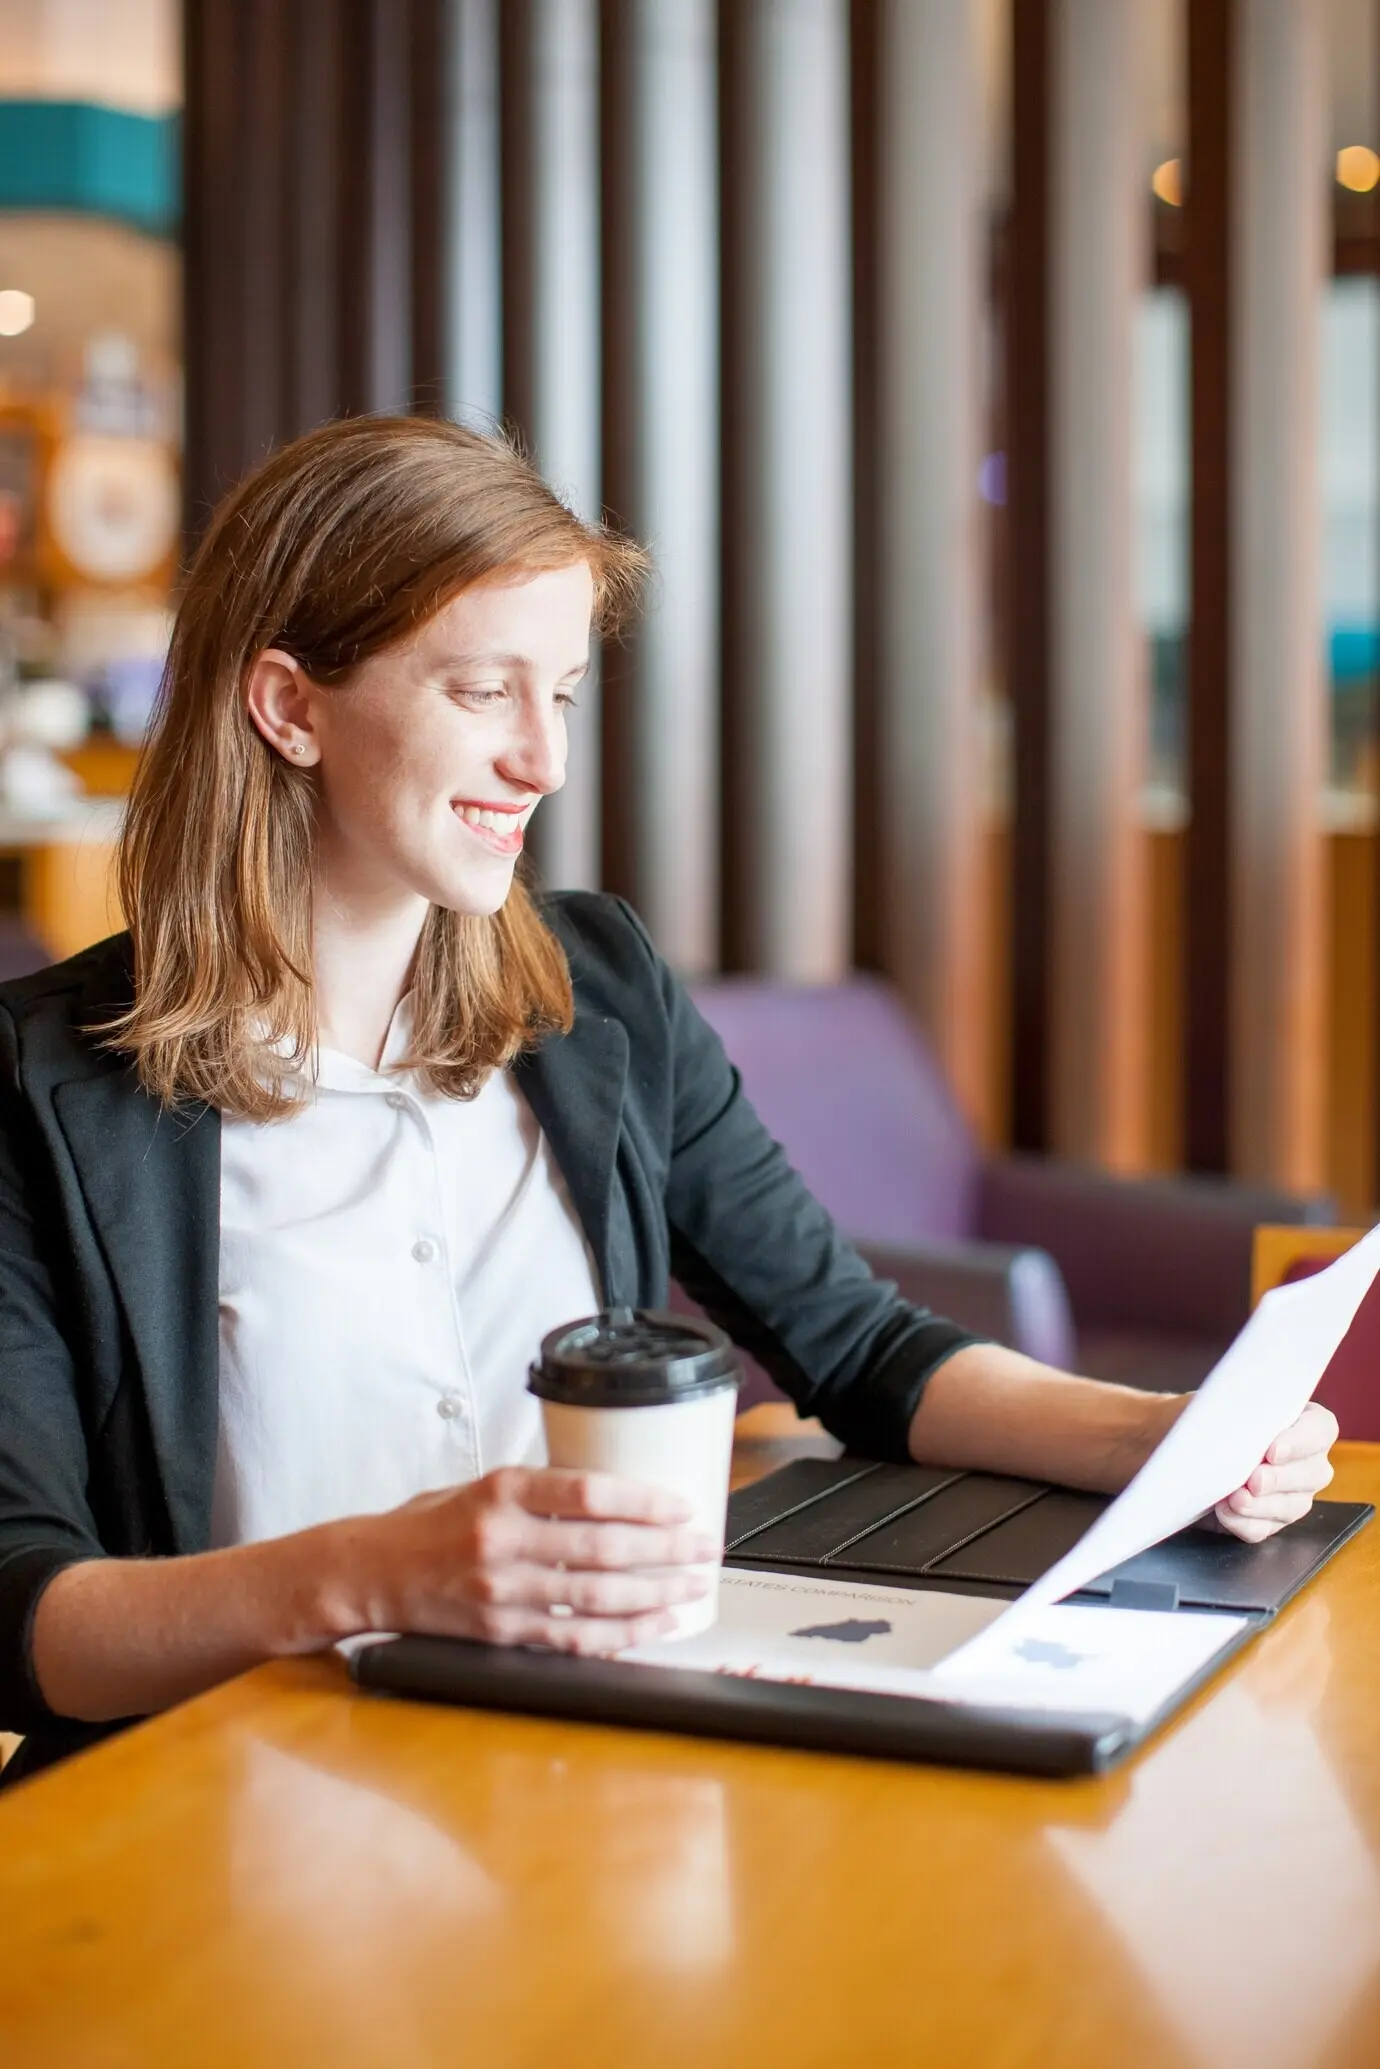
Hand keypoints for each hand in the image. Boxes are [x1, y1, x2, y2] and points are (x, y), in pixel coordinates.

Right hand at [344, 1466, 717, 1654]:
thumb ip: (538, 1491)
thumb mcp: (479, 1485)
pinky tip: (654, 1626)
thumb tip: (610, 1493)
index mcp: (501, 1490)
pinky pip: (573, 1638)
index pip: (587, 1492)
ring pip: (596, 1597)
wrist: (367, 1574)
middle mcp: (503, 1539)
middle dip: (665, 1550)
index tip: (682, 1505)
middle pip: (602, 1547)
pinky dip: (621, 1635)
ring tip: (692, 1587)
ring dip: (655, 1595)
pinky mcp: (500, 1633)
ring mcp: (502, 1591)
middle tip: (705, 1547)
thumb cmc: (426, 1524)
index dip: (643, 1501)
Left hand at [1212, 1401, 1338, 1542]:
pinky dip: (1242, 1522)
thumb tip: (1236, 1420)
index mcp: (1303, 1421)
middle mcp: (1307, 1461)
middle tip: (1254, 1480)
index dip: (1302, 1441)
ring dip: (1261, 1505)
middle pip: (1313, 1473)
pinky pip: (1264, 1529)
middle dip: (1280, 1479)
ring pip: (1291, 1506)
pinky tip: (1224, 1512)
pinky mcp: (1269, 1521)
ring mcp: (1293, 1495)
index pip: (1321, 1429)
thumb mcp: (1218, 1405)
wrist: (1183, 1448)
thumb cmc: (1207, 1418)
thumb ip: (1235, 1408)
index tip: (1273, 1451)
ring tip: (1235, 1499)